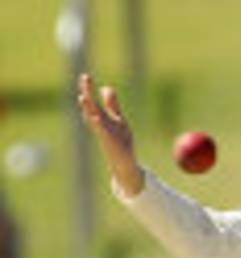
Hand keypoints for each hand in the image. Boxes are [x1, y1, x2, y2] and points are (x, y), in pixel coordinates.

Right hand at [77, 73, 143, 195]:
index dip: (89, 90)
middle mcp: (101, 125)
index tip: (85, 76)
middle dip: (87, 93)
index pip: (93, 101)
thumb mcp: (118, 120)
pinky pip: (103, 133)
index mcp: (102, 118)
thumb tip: (106, 87)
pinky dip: (99, 125)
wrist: (124, 164)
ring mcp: (104, 134)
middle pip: (92, 106)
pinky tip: (96, 117)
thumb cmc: (120, 141)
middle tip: (84, 78)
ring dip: (88, 108)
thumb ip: (112, 105)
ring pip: (94, 119)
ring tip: (82, 97)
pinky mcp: (110, 143)